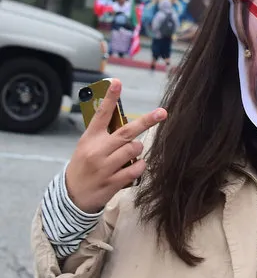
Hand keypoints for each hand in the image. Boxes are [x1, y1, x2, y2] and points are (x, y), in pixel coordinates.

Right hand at [65, 79, 166, 212]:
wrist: (72, 195)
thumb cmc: (85, 165)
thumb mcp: (87, 145)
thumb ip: (105, 134)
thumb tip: (127, 120)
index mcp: (90, 138)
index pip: (101, 114)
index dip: (110, 98)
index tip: (117, 82)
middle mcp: (97, 150)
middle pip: (126, 132)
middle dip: (147, 121)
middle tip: (162, 113)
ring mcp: (104, 167)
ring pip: (134, 149)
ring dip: (138, 149)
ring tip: (130, 154)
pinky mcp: (112, 182)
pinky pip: (136, 168)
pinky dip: (140, 166)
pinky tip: (134, 167)